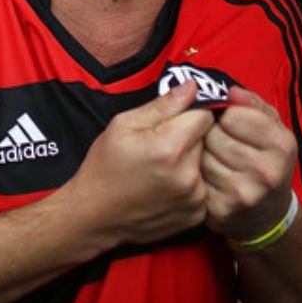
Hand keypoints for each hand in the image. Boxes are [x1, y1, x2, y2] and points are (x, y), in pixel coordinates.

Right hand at [64, 82, 213, 246]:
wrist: (94, 216)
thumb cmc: (104, 167)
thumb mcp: (123, 125)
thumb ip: (163, 105)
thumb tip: (192, 86)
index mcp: (169, 147)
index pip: (205, 115)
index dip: (189, 113)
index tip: (173, 121)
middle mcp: (188, 175)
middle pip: (207, 140)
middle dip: (189, 137)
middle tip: (161, 147)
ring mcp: (194, 199)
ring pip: (207, 163)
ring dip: (191, 161)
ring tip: (162, 168)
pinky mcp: (196, 215)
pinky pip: (204, 186)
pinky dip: (191, 183)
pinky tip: (166, 186)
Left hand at [201, 86, 295, 241]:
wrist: (267, 214)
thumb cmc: (265, 158)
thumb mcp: (272, 127)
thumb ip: (253, 103)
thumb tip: (231, 92)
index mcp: (282, 144)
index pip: (233, 115)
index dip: (225, 114)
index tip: (229, 121)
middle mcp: (267, 172)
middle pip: (214, 135)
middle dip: (212, 134)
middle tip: (220, 141)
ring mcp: (244, 194)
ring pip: (201, 156)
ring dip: (203, 154)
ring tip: (216, 158)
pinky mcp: (221, 211)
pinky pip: (194, 179)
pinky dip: (197, 175)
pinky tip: (210, 177)